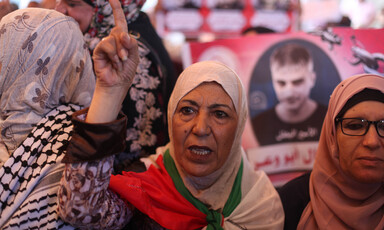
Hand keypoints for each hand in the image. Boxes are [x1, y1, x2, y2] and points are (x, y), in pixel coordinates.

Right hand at [86, 0, 138, 122]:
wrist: (118, 84)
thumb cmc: (126, 71)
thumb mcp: (135, 56)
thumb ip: (132, 43)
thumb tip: (123, 34)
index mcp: (123, 39)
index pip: (120, 20)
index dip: (116, 9)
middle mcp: (113, 39)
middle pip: (120, 30)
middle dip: (125, 43)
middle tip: (125, 57)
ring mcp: (105, 44)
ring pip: (113, 38)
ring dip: (120, 52)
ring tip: (119, 63)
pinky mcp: (98, 51)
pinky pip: (107, 45)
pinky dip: (113, 54)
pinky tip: (114, 63)